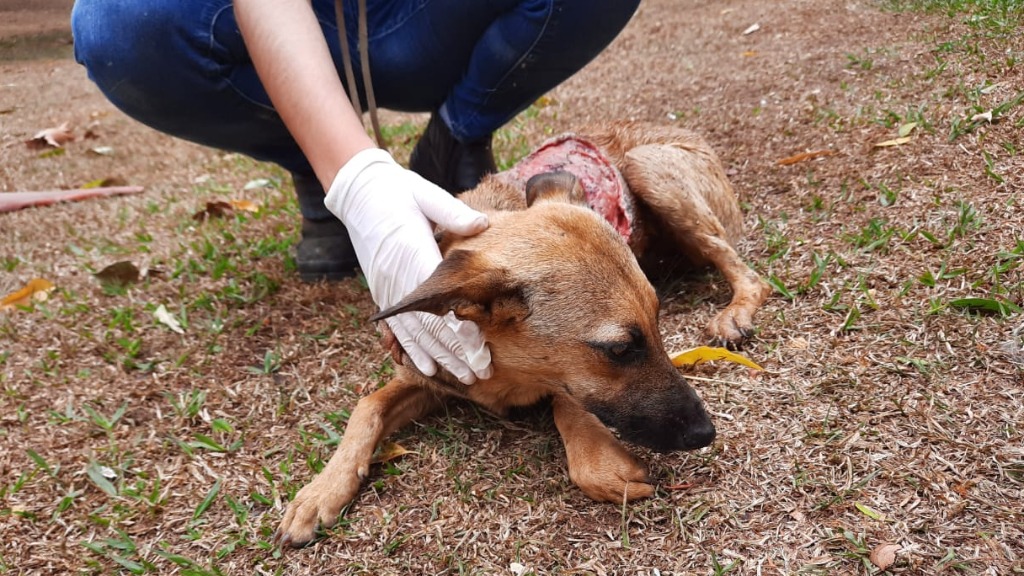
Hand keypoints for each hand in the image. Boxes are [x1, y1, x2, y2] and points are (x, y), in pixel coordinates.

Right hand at [323, 148, 491, 383]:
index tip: (480, 348)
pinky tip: (427, 369)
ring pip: (414, 332)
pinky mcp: (383, 292)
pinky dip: (411, 350)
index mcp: (412, 252)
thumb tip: (481, 224)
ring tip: (463, 378)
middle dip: (455, 353)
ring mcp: (387, 288)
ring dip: (439, 358)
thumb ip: (452, 212)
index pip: (438, 301)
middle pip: (428, 325)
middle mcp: (397, 277)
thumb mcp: (427, 194)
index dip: (458, 327)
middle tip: (481, 374)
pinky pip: (397, 328)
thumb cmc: (401, 192)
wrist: (360, 192)